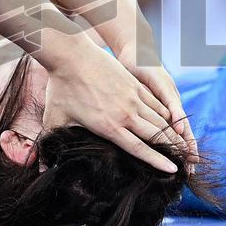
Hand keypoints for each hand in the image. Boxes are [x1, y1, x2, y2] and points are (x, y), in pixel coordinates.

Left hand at [43, 44, 187, 172]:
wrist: (71, 54)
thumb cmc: (61, 88)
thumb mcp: (54, 120)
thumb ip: (49, 147)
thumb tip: (38, 170)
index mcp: (108, 126)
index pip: (138, 148)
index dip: (156, 161)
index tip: (171, 171)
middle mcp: (125, 113)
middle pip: (156, 135)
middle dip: (173, 150)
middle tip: (188, 162)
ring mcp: (132, 97)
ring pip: (158, 118)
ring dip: (172, 133)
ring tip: (183, 144)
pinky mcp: (134, 85)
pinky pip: (154, 102)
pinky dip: (165, 113)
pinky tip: (171, 120)